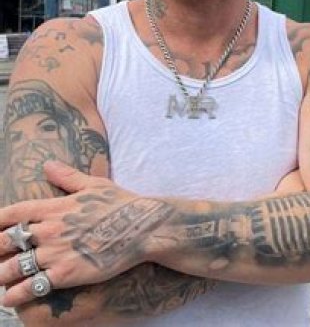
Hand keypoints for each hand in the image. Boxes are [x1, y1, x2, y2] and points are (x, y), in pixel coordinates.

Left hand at [0, 161, 166, 306]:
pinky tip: (10, 297)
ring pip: (10, 268)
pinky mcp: (65, 274)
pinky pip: (30, 288)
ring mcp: (56, 253)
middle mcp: (49, 230)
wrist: (143, 227)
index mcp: (54, 207)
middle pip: (3, 242)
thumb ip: (67, 177)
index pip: (10, 214)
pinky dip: (15, 294)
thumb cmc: (122, 204)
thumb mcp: (94, 185)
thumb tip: (47, 164)